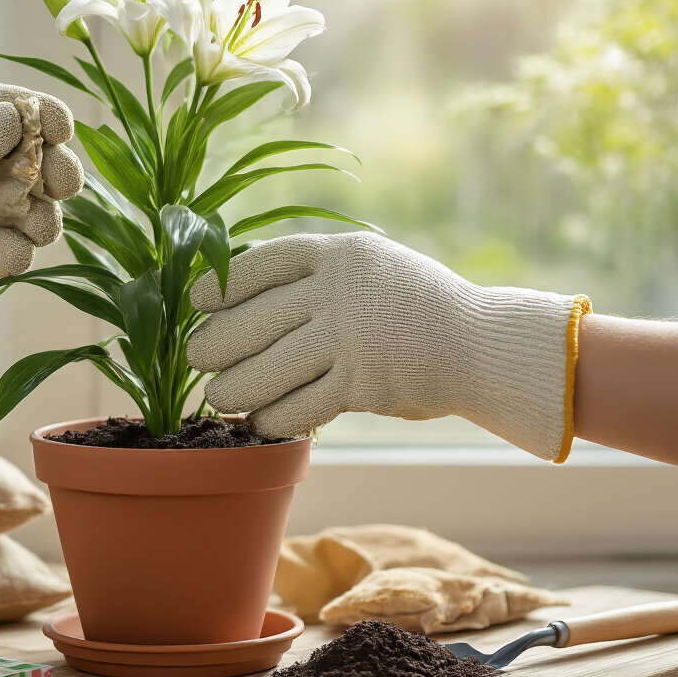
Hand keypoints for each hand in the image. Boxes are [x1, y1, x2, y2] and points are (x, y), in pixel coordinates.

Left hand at [0, 83, 82, 368]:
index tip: (62, 130)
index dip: (42, 116)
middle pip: (33, 161)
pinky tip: (1, 254)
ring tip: (32, 226)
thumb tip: (23, 117)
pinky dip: (14, 254)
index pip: (8, 109)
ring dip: (41, 217)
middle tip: (63, 184)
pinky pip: (10, 253)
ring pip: (31, 210)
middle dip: (55, 171)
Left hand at [187, 232, 589, 460]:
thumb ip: (318, 275)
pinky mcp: (362, 384)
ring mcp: (350, 338)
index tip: (196, 301)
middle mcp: (339, 292)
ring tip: (218, 397)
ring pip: (269, 369)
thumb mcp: (370, 266)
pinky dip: (273, 418)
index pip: (260, 264)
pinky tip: (260, 422)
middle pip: (253, 320)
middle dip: (216, 343)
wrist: (481, 343)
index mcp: (337, 255)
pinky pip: (300, 406)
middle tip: (197, 357)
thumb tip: (245, 296)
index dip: (221, 284)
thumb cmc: (415, 306)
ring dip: (234, 389)